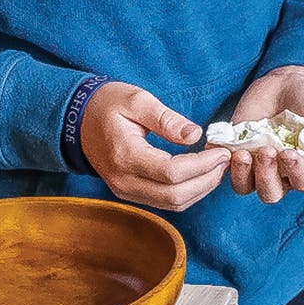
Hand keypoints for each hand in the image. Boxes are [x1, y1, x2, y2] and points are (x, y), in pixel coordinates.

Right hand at [80, 82, 227, 211]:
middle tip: (226, 160)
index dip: (202, 165)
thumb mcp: (137, 100)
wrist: (77, 120)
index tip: (222, 151)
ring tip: (218, 167)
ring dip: (200, 189)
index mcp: (125, 155)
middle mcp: (123, 180)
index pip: (171, 173)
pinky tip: (202, 174)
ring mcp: (125, 190)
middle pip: (174, 196)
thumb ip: (166, 118)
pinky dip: (188, 192)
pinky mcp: (131, 193)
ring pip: (172, 204)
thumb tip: (195, 135)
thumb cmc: (108, 105)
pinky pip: (165, 202)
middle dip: (207, 180)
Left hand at [221, 65, 303, 203]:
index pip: (303, 182)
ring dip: (243, 175)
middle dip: (266, 177)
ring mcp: (257, 164)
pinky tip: (225, 149)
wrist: (289, 82)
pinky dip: (223, 162)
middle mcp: (281, 173)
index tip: (289, 153)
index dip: (296, 173)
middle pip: (271, 193)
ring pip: (245, 186)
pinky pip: (225, 168)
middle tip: (266, 151)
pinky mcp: (237, 152)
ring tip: (243, 153)